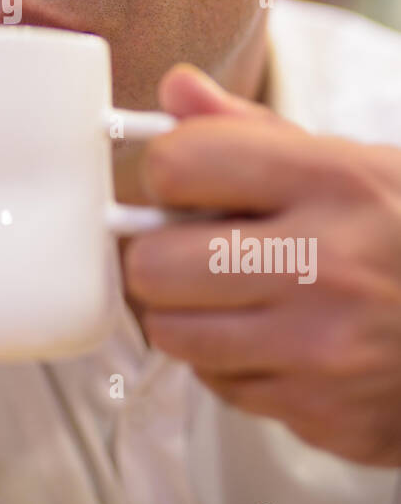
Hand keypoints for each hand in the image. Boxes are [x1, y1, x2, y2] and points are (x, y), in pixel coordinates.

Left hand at [121, 64, 400, 466]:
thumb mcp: (351, 163)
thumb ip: (252, 130)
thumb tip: (176, 89)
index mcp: (333, 182)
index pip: (178, 167)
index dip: (167, 171)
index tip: (183, 182)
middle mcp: (327, 266)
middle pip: (152, 265)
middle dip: (161, 254)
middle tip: (193, 250)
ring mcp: (323, 350)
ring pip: (172, 335)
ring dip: (189, 314)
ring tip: (236, 295)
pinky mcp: (321, 414)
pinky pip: (220, 387)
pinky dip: (233, 365)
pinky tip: (275, 339)